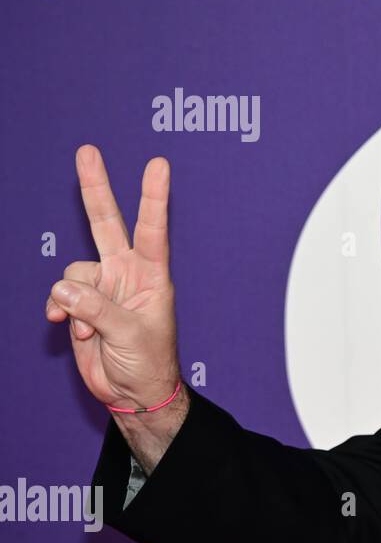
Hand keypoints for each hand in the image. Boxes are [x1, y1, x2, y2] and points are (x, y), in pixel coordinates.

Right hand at [45, 145, 181, 410]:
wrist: (131, 392)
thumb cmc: (148, 363)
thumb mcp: (131, 335)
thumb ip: (98, 309)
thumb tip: (65, 289)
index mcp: (151, 275)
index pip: (153, 229)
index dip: (152, 196)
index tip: (158, 165)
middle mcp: (126, 273)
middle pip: (107, 223)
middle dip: (95, 188)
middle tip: (87, 151)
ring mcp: (102, 286)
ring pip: (72, 271)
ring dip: (71, 299)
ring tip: (87, 328)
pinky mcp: (81, 303)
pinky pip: (60, 293)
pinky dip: (60, 309)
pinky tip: (69, 328)